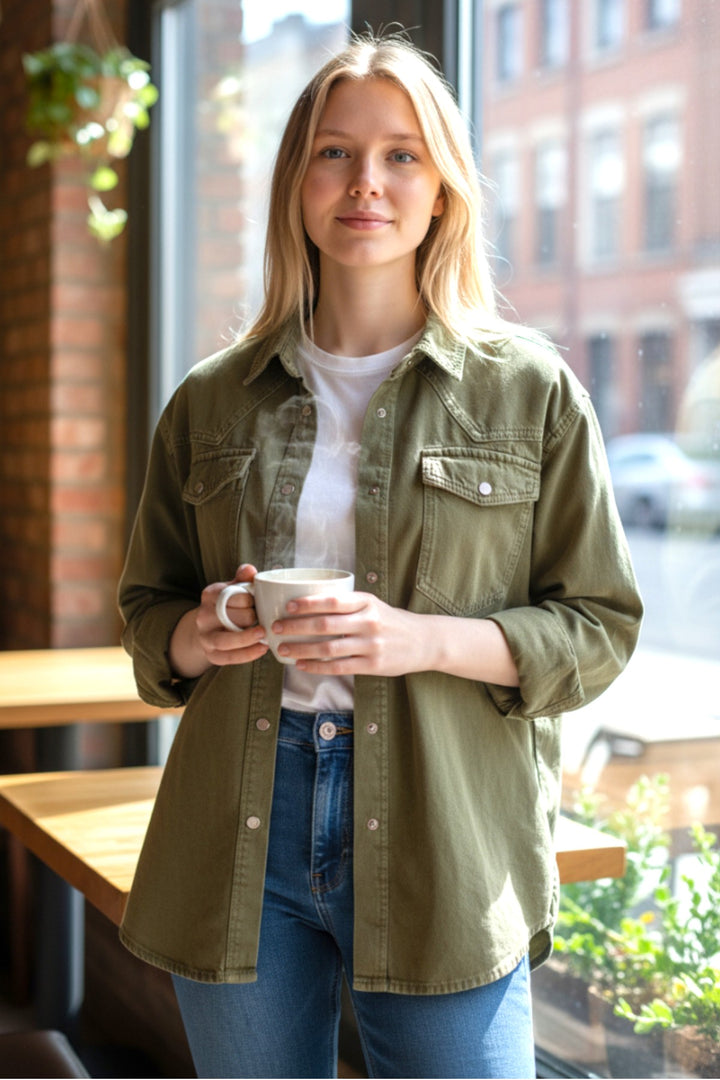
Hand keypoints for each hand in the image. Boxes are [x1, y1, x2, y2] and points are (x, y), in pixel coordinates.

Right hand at [169, 564, 268, 677]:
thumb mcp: (233, 588)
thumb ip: (243, 579)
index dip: (249, 599)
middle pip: (232, 617)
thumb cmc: (229, 605)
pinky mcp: (211, 655)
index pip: (232, 596)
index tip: (257, 602)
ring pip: (226, 640)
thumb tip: (250, 570)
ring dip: (248, 638)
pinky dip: (248, 654)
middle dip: (251, 618)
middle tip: (263, 618)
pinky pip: (230, 657)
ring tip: (264, 634)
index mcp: (209, 595)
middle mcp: (203, 616)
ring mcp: (205, 637)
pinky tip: (262, 648)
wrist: (209, 628)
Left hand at [271, 591, 429, 676]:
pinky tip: (302, 665)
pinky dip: (316, 667)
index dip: (307, 603)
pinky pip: (338, 667)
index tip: (287, 606)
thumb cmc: (389, 620)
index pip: (332, 600)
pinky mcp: (373, 665)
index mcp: (366, 601)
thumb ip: (346, 604)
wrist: (423, 641)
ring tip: (282, 649)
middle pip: (325, 625)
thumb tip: (306, 602)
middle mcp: (369, 621)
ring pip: (328, 649)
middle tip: (275, 628)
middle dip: (295, 627)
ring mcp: (371, 644)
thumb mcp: (372, 604)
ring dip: (301, 649)